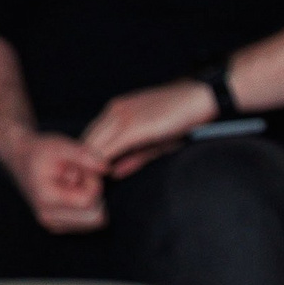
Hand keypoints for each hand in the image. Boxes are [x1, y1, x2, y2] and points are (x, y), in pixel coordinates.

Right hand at [12, 133, 105, 232]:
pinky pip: (89, 222)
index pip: (89, 201)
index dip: (93, 183)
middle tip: (77, 177)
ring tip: (73, 183)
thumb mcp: (62, 146)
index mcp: (48, 200)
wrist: (21, 159)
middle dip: (93, 194)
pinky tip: (73, 191)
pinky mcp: (60, 226)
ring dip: (91, 200)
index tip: (82, 169)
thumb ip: (84, 156)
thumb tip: (106, 168)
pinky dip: (86, 206)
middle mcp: (49, 219)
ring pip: (94, 220)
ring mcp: (54, 225)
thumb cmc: (41, 152)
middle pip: (94, 216)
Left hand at [81, 79, 217, 176]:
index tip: (88, 177)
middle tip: (85, 186)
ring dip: (90, 166)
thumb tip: (114, 173)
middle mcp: (114, 111)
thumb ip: (133, 157)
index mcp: (117, 111)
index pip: (90, 138)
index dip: (86, 159)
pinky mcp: (130, 126)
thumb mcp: (155, 141)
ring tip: (92, 185)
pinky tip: (103, 176)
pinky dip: (101, 164)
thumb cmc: (183, 118)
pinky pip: (107, 148)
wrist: (199, 98)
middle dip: (84, 164)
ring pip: (91, 146)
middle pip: (85, 142)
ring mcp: (120, 117)